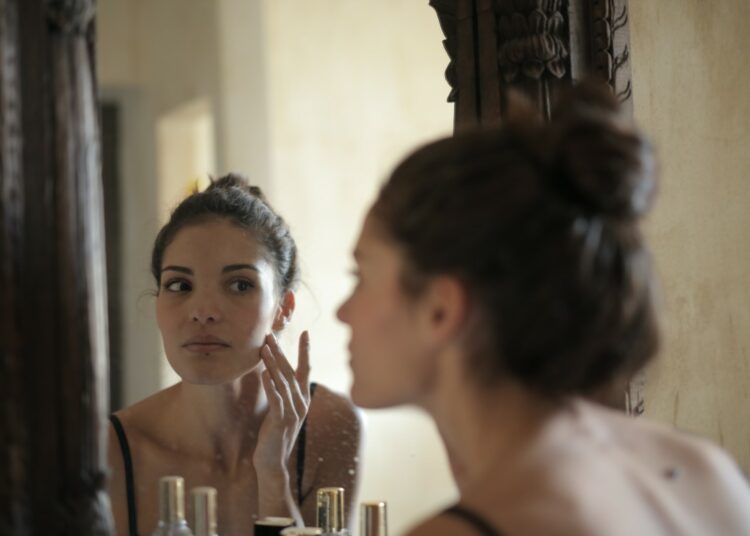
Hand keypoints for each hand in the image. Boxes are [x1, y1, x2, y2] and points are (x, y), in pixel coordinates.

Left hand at [254, 330, 310, 520]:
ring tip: (264, 348)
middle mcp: (301, 403)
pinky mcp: (281, 420)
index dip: (305, 351)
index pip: (305, 369)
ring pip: (283, 382)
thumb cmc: (274, 435)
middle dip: (281, 352)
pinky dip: (270, 385)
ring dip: (273, 363)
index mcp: (302, 399)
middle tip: (272, 334)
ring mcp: (292, 412)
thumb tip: (275, 374)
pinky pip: (276, 399)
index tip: (305, 332)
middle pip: (291, 371)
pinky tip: (264, 373)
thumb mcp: (282, 410)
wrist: (272, 461)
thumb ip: (283, 393)